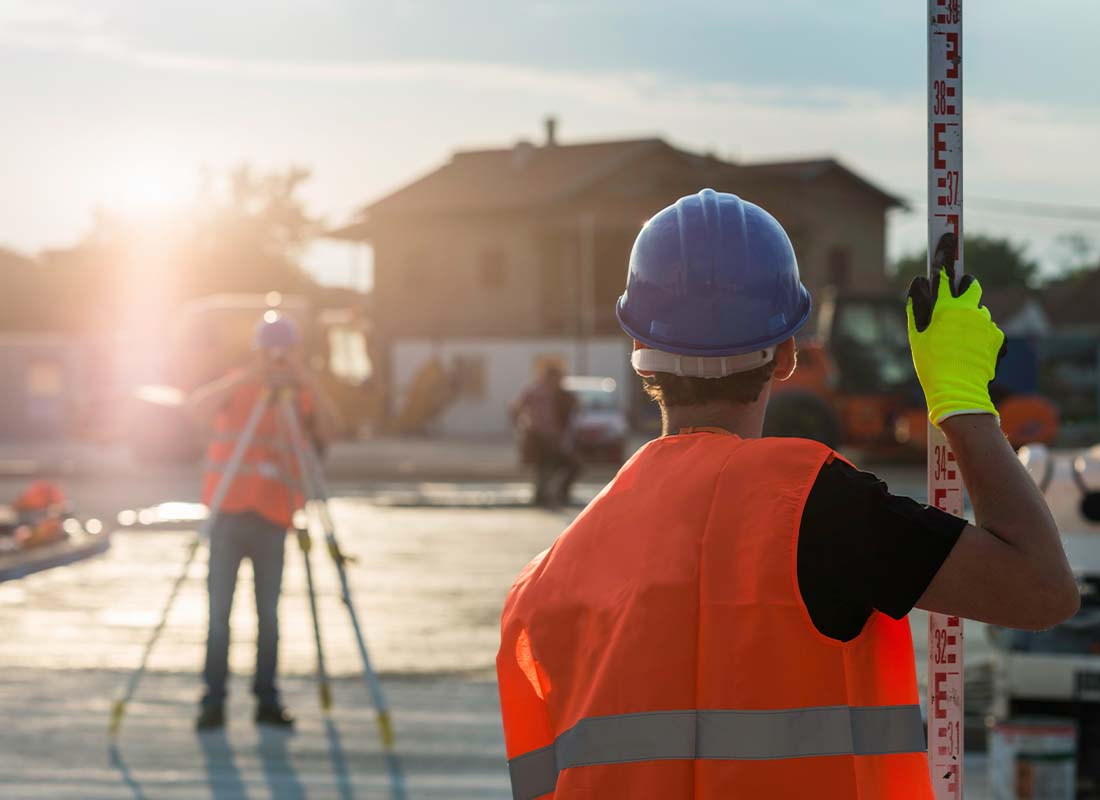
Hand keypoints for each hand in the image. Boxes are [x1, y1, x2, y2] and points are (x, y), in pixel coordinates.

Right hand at [906, 260, 1005, 426]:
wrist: (957, 389)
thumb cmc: (932, 363)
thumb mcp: (916, 336)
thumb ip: (918, 307)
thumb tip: (920, 285)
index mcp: (946, 307)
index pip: (946, 274)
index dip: (945, 256)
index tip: (949, 240)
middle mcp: (969, 310)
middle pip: (972, 285)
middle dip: (966, 287)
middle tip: (955, 302)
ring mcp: (986, 323)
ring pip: (979, 311)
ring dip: (971, 318)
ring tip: (959, 340)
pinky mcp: (997, 337)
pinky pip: (988, 330)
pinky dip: (981, 336)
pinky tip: (970, 351)